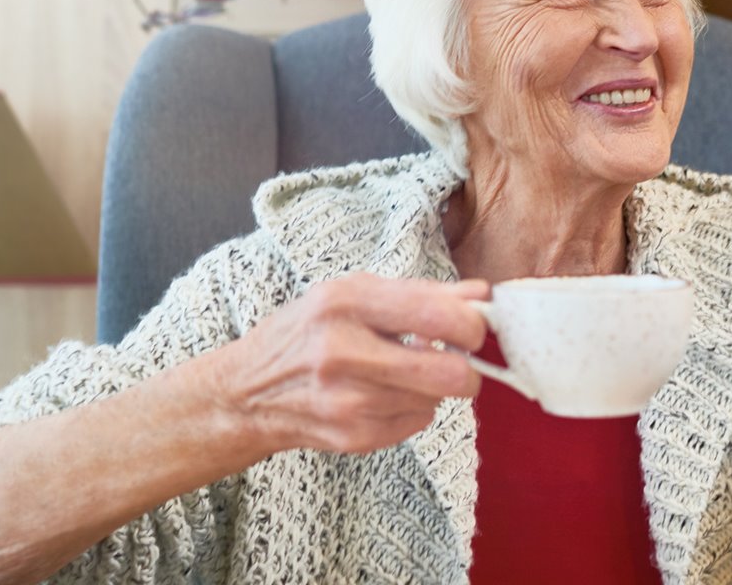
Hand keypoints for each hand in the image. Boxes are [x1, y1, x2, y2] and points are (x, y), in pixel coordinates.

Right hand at [214, 273, 488, 455]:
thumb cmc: (306, 331)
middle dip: (465, 369)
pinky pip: (417, 423)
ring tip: (400, 372)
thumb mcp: (354, 293)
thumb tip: (482, 293)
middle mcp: (344, 353)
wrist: (248, 392)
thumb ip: (422, 293)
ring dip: (432, 387)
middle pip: (449, 374)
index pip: (440, 317)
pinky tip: (381, 395)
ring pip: (436, 400)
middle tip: (454, 359)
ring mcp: (347, 402)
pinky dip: (412, 408)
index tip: (471, 327)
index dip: (472, 325)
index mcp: (346, 302)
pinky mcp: (353, 438)